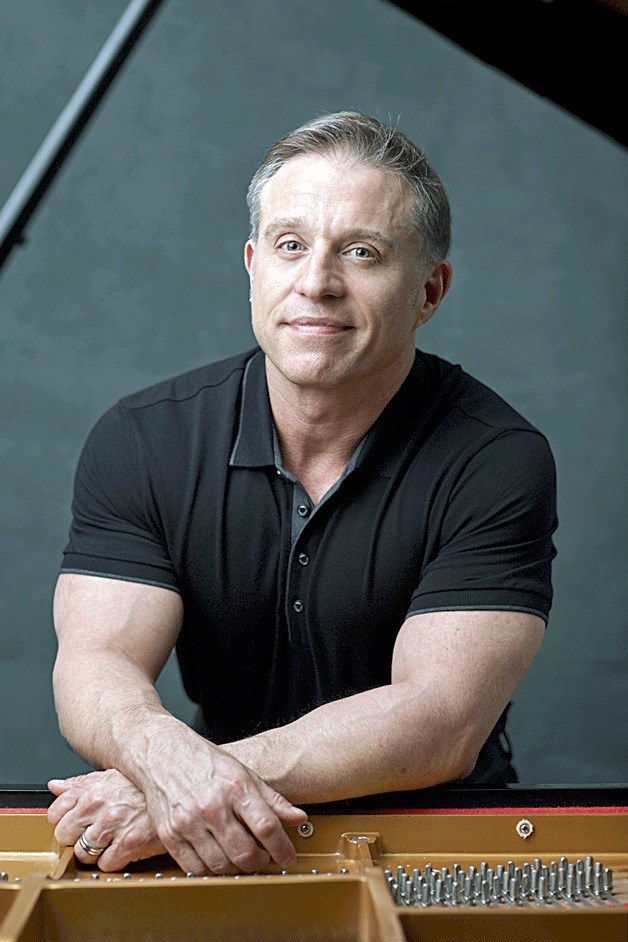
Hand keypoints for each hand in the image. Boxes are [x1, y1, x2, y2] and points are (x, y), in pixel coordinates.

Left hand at [47, 770, 164, 871]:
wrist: (175, 791)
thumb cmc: (143, 786)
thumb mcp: (110, 776)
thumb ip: (80, 784)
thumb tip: (55, 786)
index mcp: (92, 788)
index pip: (56, 812)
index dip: (64, 820)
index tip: (73, 823)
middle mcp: (99, 805)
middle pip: (65, 835)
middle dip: (76, 837)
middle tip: (92, 833)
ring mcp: (113, 825)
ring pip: (83, 853)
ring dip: (94, 851)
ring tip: (109, 840)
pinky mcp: (128, 843)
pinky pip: (106, 863)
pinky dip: (113, 860)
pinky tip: (122, 848)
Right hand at [137, 726, 307, 874]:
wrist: (161, 752)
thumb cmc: (204, 760)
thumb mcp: (244, 772)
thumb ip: (272, 798)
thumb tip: (297, 817)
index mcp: (235, 787)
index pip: (267, 828)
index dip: (282, 848)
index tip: (288, 857)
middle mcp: (212, 806)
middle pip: (245, 853)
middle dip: (260, 862)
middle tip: (263, 857)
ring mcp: (189, 822)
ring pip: (221, 865)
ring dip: (236, 868)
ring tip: (240, 856)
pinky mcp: (169, 835)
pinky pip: (194, 868)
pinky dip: (209, 870)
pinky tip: (216, 857)